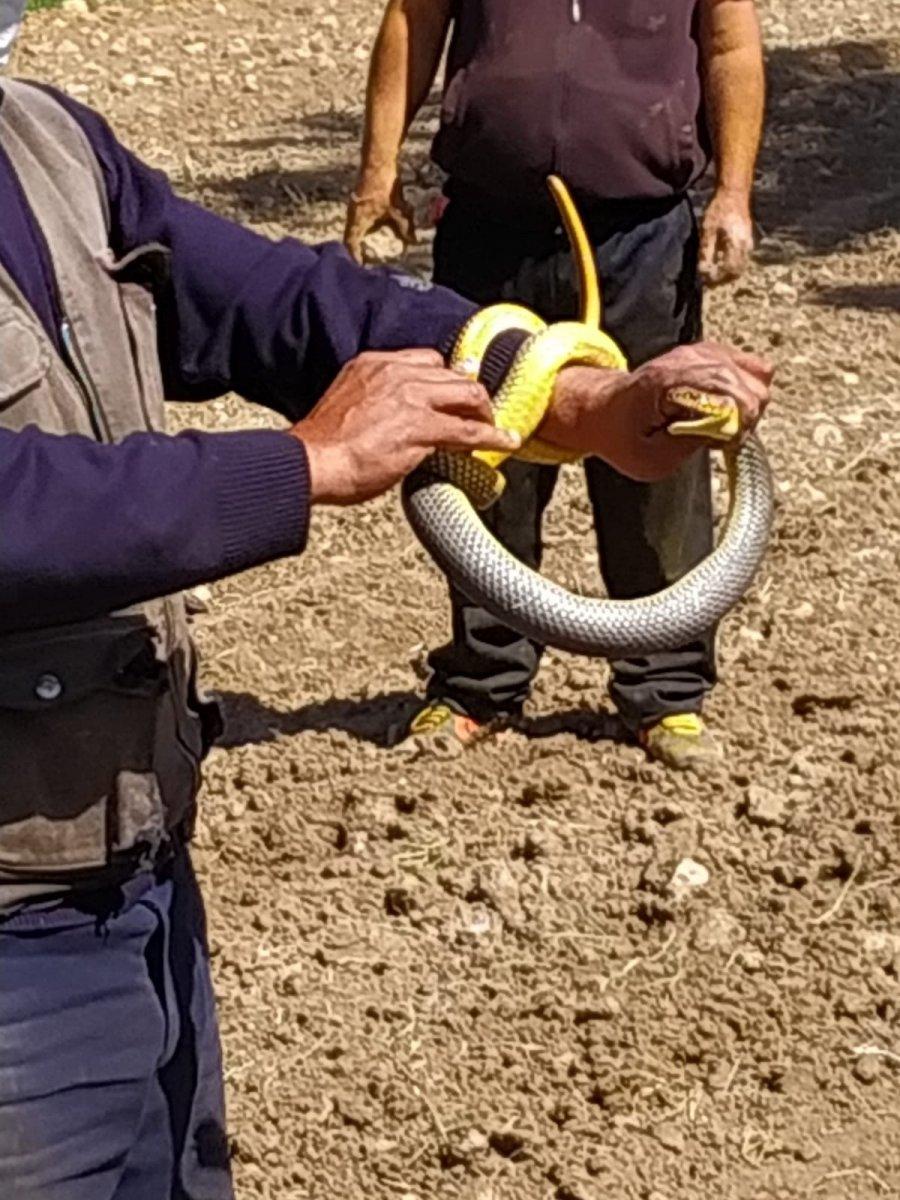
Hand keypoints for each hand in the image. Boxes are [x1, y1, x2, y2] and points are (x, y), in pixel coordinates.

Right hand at [291, 349, 519, 504]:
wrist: (312, 462)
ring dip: (485, 413)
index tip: (456, 392)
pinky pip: (468, 430)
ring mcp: (411, 398)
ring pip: (466, 395)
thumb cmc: (323, 446)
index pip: (427, 360)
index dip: (447, 378)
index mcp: (374, 364)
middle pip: (453, 374)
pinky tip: (503, 442)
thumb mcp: (347, 404)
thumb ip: (373, 400)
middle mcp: (396, 373)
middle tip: (482, 412)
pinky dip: (491, 437)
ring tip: (494, 428)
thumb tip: (390, 417)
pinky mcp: (421, 427)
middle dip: (472, 394)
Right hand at [344, 170, 415, 263]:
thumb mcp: (397, 210)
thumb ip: (404, 227)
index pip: (350, 244)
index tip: (360, 267)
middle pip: (351, 238)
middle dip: (358, 251)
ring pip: (356, 229)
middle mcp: (352, 215)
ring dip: (362, 239)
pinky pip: (361, 220)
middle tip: (366, 263)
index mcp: (357, 220)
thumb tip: (412, 242)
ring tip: (371, 251)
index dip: (354, 257)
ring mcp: (355, 207)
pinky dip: (367, 229)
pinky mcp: (361, 201)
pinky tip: (377, 232)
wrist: (379, 162)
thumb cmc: (384, 187)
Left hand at [540, 343, 773, 481]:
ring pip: (760, 375)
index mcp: (670, 380)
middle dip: (745, 419)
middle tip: (718, 438)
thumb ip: (691, 444)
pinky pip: (753, 368)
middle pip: (755, 386)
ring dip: (746, 406)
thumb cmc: (624, 438)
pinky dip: (746, 391)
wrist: (604, 410)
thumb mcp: (650, 460)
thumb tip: (727, 430)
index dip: (739, 426)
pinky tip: (722, 408)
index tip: (721, 445)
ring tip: (718, 424)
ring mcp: (703, 351)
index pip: (735, 395)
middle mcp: (690, 358)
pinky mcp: (712, 352)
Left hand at [699, 188, 753, 285]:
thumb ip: (706, 252)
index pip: (728, 270)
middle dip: (723, 278)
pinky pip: (742, 258)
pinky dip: (731, 264)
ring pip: (740, 266)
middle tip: (709, 277)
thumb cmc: (719, 210)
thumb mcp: (707, 231)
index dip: (716, 277)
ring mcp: (749, 243)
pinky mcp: (748, 240)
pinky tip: (720, 259)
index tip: (705, 277)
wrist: (734, 193)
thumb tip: (703, 270)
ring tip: (713, 269)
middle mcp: (746, 246)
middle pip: (737, 272)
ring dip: (727, 272)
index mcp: (736, 245)